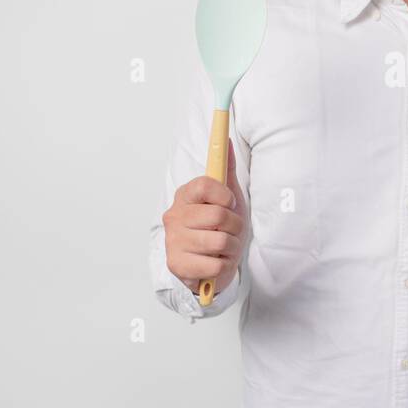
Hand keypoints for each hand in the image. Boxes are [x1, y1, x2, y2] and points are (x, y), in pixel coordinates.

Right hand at [162, 138, 248, 295]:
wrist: (209, 266)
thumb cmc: (219, 229)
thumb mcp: (227, 198)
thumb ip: (226, 170)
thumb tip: (227, 141)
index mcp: (185, 196)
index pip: (204, 185)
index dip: (224, 195)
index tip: (229, 203)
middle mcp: (174, 216)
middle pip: (218, 216)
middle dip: (234, 226)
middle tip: (229, 230)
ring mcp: (173, 241)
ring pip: (220, 241)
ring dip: (231, 248)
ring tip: (224, 248)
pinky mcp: (177, 265)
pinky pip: (216, 265)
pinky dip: (223, 266)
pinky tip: (215, 263)